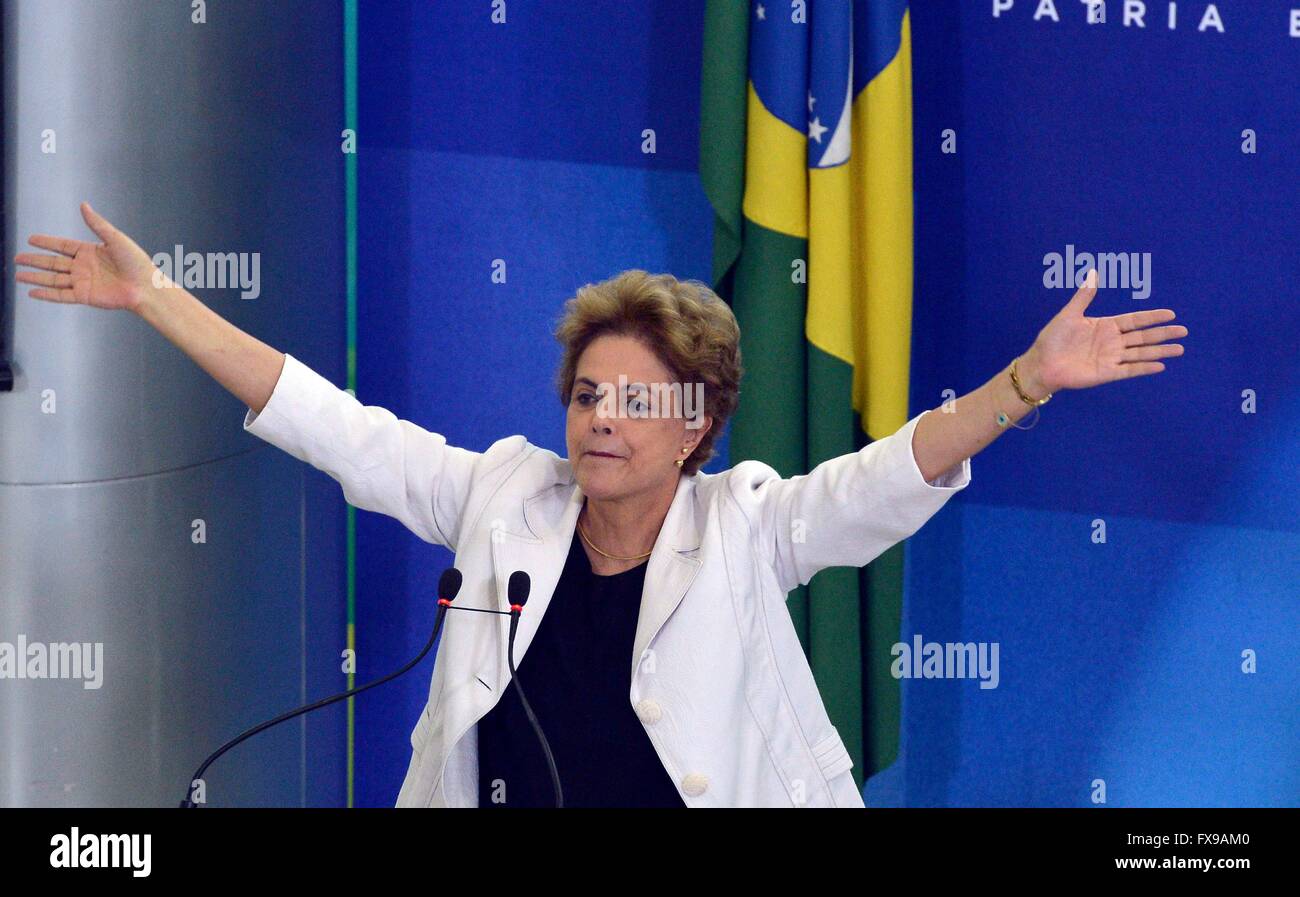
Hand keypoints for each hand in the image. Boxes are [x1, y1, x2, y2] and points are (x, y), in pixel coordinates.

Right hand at [14, 202, 165, 312]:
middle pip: (53, 263)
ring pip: (53, 279)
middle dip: (35, 260)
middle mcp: (84, 267)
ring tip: (18, 274)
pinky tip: (32, 292)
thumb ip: (96, 224)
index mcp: (90, 252)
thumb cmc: (136, 261)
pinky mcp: (84, 296)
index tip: (30, 239)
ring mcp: (83, 282)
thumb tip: (83, 204)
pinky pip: (61, 295)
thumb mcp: (115, 238)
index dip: (46, 243)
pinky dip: (46, 294)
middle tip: (17, 258)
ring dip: (35, 277)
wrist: (146, 286)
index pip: (62, 246)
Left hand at [1022, 269, 1186, 393]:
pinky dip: (1144, 368)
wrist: (1041, 363)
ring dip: (1160, 351)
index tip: (1171, 314)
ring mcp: (1111, 358)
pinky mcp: (1106, 373)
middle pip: (1143, 337)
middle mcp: (1112, 342)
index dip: (1152, 317)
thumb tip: (1093, 272)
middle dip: (1163, 333)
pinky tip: (1160, 365)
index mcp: (1105, 326)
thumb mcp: (1069, 315)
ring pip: (1141, 353)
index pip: (1135, 320)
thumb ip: (1084, 296)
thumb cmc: (1052, 339)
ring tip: (1180, 348)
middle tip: (1184, 331)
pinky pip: (1129, 370)